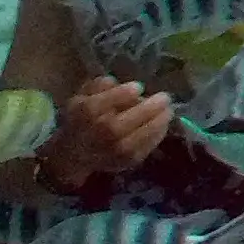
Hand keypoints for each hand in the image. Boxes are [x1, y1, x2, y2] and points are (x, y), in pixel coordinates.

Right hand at [37, 77, 171, 189]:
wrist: (75, 154)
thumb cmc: (82, 119)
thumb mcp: (84, 96)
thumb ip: (99, 85)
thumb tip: (115, 82)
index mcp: (88, 111)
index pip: (110, 100)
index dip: (125, 93)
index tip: (139, 87)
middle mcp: (102, 131)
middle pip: (129, 120)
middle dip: (151, 108)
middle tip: (165, 98)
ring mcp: (116, 149)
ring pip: (142, 135)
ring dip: (159, 122)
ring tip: (168, 111)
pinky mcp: (127, 161)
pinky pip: (146, 148)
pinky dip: (157, 136)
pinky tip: (163, 126)